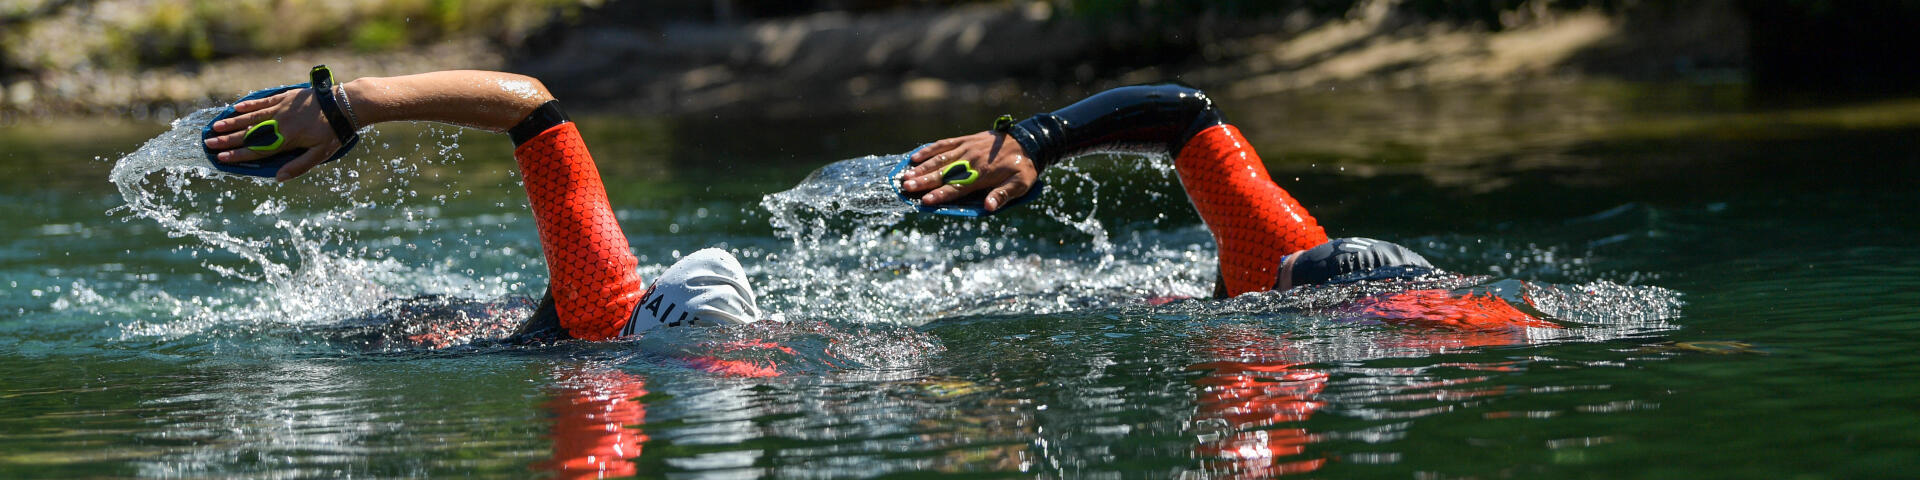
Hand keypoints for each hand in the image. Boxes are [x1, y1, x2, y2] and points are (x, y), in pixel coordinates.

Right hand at [201, 87, 343, 180]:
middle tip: (208, 144)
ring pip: (251, 116)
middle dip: (227, 140)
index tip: (221, 158)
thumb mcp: (321, 154)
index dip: (238, 155)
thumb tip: (279, 178)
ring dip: (232, 122)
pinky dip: (248, 105)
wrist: (345, 104)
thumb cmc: (334, 131)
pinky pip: (262, 101)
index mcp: (287, 139)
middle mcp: (279, 123)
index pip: (257, 149)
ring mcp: (280, 108)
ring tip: (215, 127)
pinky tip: (236, 108)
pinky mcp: (285, 96)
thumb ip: (299, 165)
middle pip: (248, 133)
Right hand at [899, 131, 1037, 211]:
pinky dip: (929, 150)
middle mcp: (971, 160)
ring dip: (921, 168)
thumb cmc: (1024, 167)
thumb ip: (1003, 195)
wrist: (1028, 140)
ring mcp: (966, 148)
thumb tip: (988, 207)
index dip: (941, 194)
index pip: (958, 187)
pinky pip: (944, 144)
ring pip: (940, 159)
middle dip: (924, 181)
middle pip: (943, 172)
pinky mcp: (965, 140)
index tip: (926, 201)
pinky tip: (915, 157)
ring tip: (905, 176)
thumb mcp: (1021, 184)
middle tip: (906, 188)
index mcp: (983, 174)